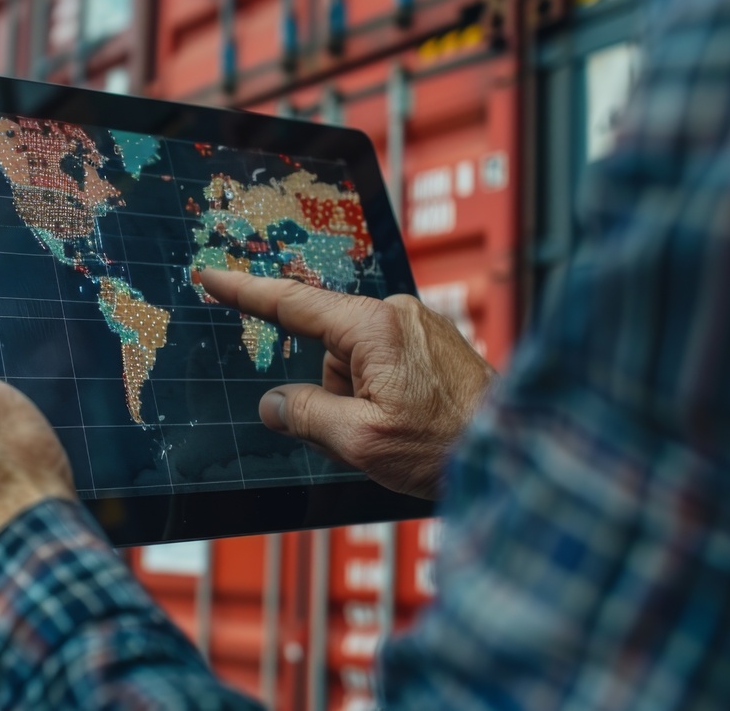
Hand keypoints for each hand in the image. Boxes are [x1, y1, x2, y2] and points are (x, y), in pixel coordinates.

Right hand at [200, 269, 494, 499]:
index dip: (245, 292)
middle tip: (368, 433)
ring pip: (355, 364)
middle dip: (332, 394)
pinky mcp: (433, 344)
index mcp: (374, 328)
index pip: (292, 304)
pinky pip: (383, 366)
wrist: (518, 453)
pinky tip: (415, 423)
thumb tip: (274, 405)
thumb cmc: (447, 446)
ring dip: (360, 400)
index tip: (211, 276)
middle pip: (327, 350)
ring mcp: (418, 327)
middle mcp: (397, 315)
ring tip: (404, 433)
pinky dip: (384, 396)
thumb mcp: (359, 440)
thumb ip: (305, 416)